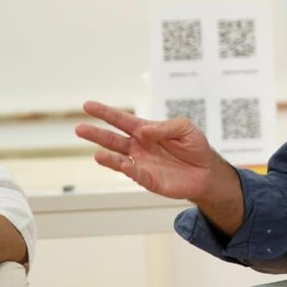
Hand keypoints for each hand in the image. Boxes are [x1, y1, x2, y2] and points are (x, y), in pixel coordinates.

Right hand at [75, 101, 218, 201]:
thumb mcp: (185, 128)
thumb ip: (165, 127)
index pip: (122, 120)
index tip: (88, 106)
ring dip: (108, 157)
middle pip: (114, 139)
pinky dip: (128, 170)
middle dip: (97, 134)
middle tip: (79, 129)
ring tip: (96, 154)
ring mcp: (142, 163)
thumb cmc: (195, 147)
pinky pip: (136, 174)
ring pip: (120, 159)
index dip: (106, 113)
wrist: (207, 171)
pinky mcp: (149, 180)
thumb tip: (143, 130)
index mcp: (146, 131)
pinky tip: (121, 164)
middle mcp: (140, 147)